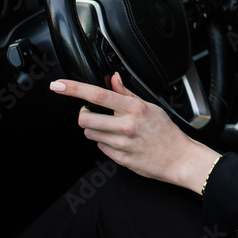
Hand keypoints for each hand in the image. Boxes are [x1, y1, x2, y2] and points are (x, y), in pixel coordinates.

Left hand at [50, 72, 220, 193]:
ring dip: (95, 130)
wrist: (180, 158)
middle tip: (93, 114)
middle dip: (85, 116)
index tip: (58, 85)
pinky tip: (119, 142)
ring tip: (110, 129)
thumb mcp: (150, 107)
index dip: (74, 89)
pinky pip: (101, 148)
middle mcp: (127, 126)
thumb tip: (112, 78)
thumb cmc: (166, 132)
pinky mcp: (121, 159)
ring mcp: (122, 144)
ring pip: (90, 134)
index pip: (98, 95)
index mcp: (135, 109)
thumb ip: (127, 94)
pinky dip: (105, 143)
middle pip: (85, 119)